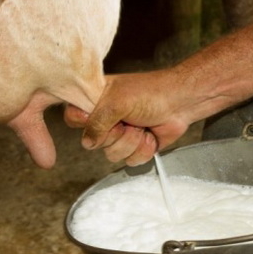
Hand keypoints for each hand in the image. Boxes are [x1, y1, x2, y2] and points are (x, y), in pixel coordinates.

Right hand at [66, 70, 191, 165]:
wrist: (180, 103)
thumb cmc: (150, 93)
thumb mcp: (117, 102)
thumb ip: (97, 122)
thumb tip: (87, 142)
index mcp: (95, 100)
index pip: (72, 116)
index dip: (83, 122)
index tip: (96, 117)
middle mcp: (104, 119)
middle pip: (93, 142)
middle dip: (115, 134)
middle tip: (127, 120)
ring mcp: (119, 134)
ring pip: (112, 154)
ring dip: (131, 142)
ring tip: (141, 126)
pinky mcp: (135, 147)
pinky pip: (130, 161)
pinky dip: (143, 150)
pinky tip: (150, 135)